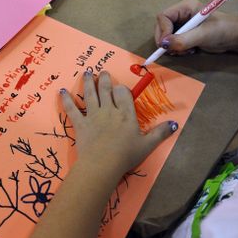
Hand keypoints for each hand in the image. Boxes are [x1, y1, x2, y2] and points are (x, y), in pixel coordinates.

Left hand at [60, 71, 177, 173]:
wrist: (102, 165)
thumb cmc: (126, 155)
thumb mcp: (147, 145)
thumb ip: (161, 133)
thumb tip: (175, 124)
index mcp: (125, 113)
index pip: (123, 93)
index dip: (121, 89)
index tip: (120, 89)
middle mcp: (109, 110)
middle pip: (106, 90)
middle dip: (104, 79)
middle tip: (102, 72)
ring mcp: (93, 116)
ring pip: (90, 94)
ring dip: (89, 82)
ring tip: (87, 72)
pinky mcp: (80, 124)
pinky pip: (72, 109)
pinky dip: (66, 100)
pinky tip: (62, 91)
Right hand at [155, 0, 237, 54]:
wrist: (234, 37)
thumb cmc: (222, 30)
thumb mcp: (202, 35)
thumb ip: (182, 40)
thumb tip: (163, 45)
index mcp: (185, 7)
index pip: (163, 17)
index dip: (162, 31)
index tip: (166, 45)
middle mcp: (181, 14)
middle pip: (162, 28)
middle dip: (166, 42)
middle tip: (175, 51)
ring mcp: (182, 24)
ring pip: (166, 37)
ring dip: (173, 47)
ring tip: (186, 51)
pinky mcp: (184, 34)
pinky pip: (172, 43)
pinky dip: (177, 50)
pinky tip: (189, 51)